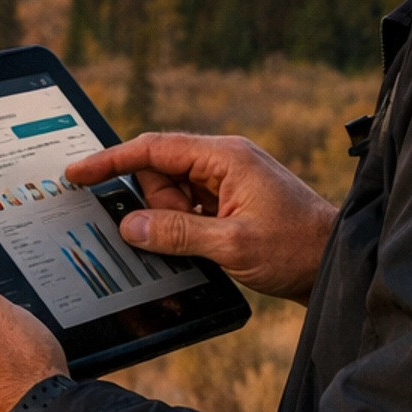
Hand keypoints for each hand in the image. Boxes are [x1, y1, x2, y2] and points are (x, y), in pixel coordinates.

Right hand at [66, 134, 335, 302]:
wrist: (335, 263)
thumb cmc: (296, 247)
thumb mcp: (232, 244)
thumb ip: (177, 233)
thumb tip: (132, 227)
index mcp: (224, 156)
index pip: (153, 148)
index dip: (111, 159)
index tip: (77, 171)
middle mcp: (223, 162)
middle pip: (160, 174)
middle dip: (159, 208)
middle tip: (190, 236)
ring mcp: (227, 182)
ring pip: (172, 196)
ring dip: (175, 223)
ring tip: (210, 245)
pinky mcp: (229, 203)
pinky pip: (188, 210)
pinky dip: (185, 228)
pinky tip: (206, 248)